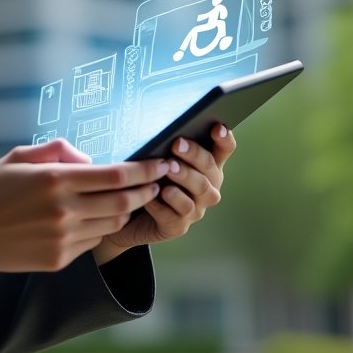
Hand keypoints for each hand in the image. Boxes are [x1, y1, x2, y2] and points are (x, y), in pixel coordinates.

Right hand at [0, 138, 170, 272]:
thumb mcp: (19, 156)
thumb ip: (58, 150)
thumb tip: (90, 160)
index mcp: (54, 179)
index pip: (115, 176)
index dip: (144, 170)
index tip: (160, 164)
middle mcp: (63, 210)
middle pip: (123, 202)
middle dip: (146, 191)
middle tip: (157, 182)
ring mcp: (63, 238)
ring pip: (112, 223)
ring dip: (125, 210)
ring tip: (128, 198)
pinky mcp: (59, 259)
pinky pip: (93, 241)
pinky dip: (101, 227)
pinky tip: (95, 217)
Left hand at [93, 124, 236, 263]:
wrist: (128, 214)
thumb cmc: (147, 178)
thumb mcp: (156, 158)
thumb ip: (165, 146)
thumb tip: (161, 126)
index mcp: (205, 167)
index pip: (223, 150)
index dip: (224, 139)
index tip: (217, 127)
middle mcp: (206, 188)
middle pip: (210, 169)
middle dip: (194, 154)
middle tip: (177, 144)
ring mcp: (195, 209)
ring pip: (199, 191)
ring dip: (184, 177)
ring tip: (167, 168)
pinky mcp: (177, 226)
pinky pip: (175, 215)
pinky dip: (161, 204)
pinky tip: (149, 195)